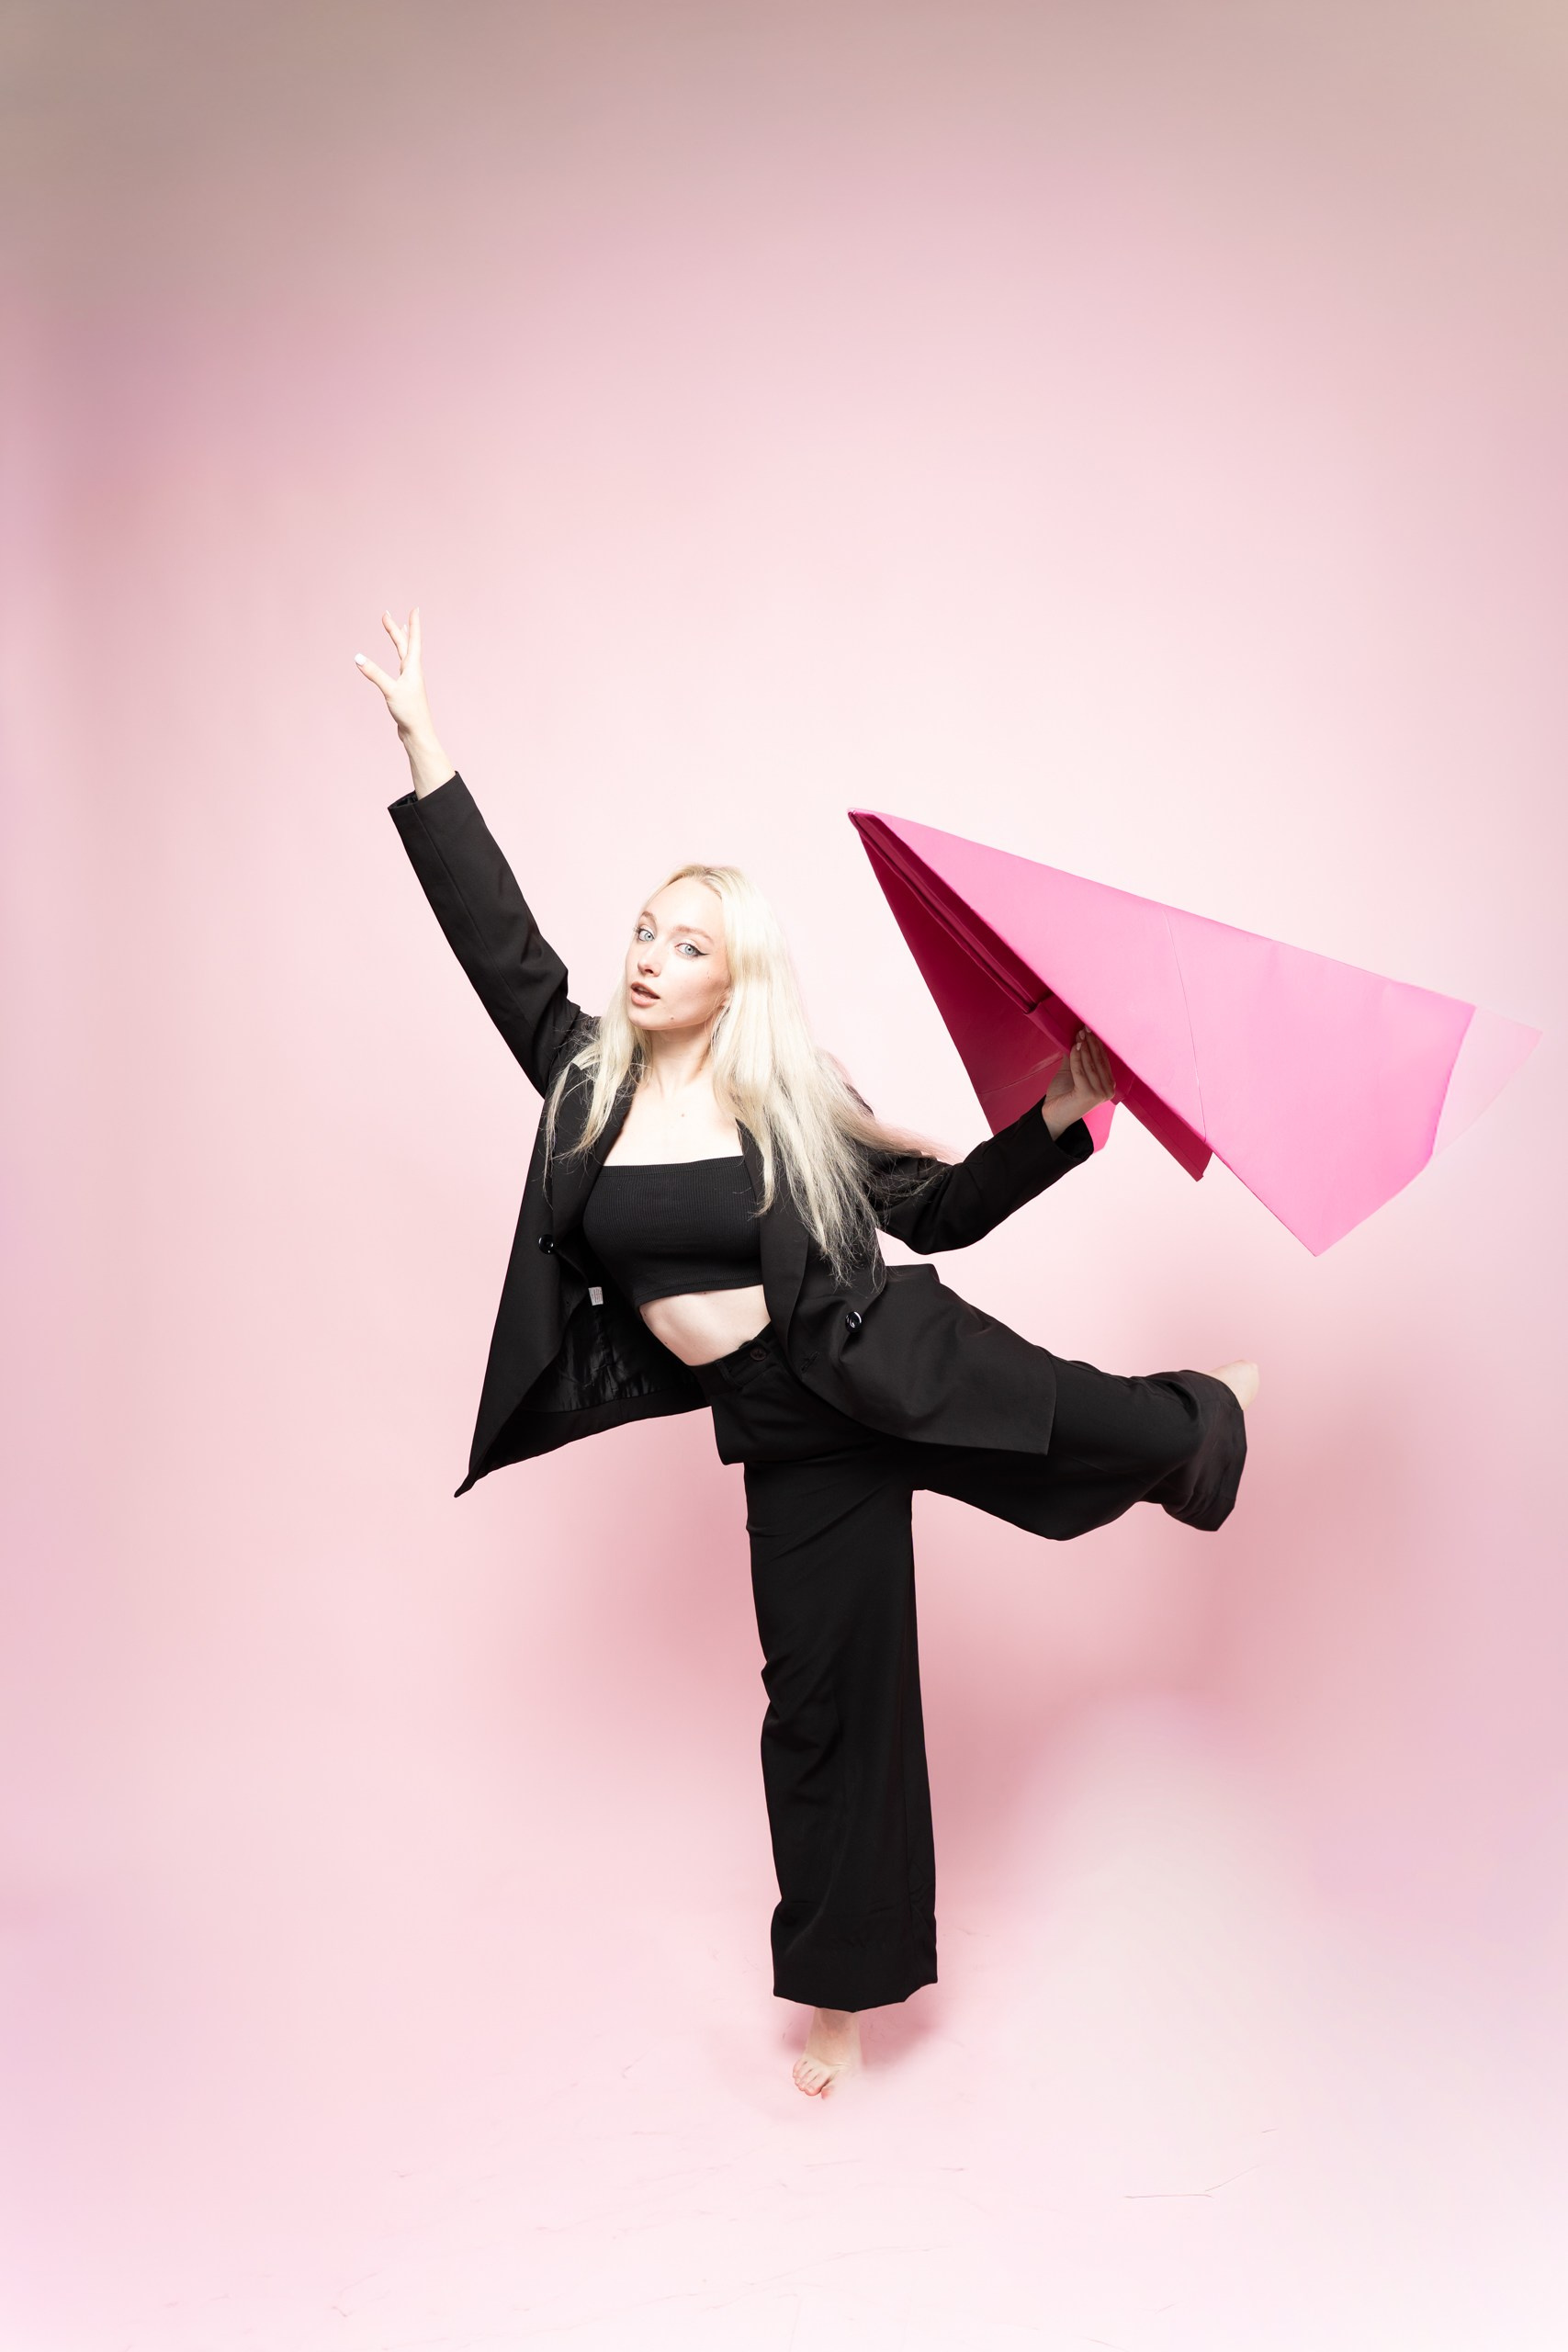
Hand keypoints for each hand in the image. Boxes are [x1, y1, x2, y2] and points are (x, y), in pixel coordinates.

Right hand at [355, 607, 433, 739]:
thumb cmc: (409, 712)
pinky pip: (401, 666)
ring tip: (398, 628)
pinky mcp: (405, 689)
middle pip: (404, 644)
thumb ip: (374, 673)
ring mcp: (410, 680)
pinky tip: (399, 660)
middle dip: (395, 629)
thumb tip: (357, 657)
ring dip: (399, 640)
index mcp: (412, 668)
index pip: (413, 640)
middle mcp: (412, 671)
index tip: (415, 608)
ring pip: (404, 654)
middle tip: (386, 614)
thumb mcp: (389, 690)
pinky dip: (399, 656)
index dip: (413, 624)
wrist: (417, 733)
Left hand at [1042, 1025, 1116, 1138]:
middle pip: (1099, 1061)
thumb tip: (1077, 1037)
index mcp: (1108, 1086)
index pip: (1104, 1060)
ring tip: (1079, 1033)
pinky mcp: (1088, 1095)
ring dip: (1084, 1047)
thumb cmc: (1062, 1095)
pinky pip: (1081, 1071)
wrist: (1051, 1115)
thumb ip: (1076, 1057)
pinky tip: (1074, 1045)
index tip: (1090, 1028)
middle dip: (1092, 1042)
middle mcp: (1107, 1091)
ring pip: (1091, 1065)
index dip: (1097, 1044)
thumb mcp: (1071, 1072)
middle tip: (1086, 1026)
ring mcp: (1100, 1094)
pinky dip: (1077, 1057)